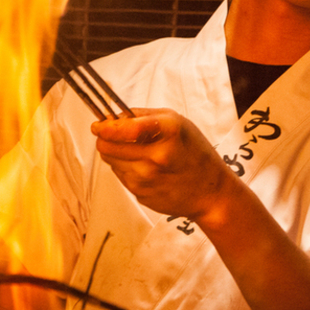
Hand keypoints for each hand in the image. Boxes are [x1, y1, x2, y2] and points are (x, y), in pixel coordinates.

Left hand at [91, 108, 234, 221]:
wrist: (211, 193)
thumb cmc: (195, 152)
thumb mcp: (177, 122)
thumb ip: (142, 115)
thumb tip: (111, 116)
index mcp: (167, 131)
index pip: (123, 128)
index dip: (105, 126)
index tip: (98, 125)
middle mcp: (155, 156)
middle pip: (107, 146)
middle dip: (104, 139)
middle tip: (110, 135)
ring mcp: (146, 178)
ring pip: (110, 161)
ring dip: (115, 154)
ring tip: (136, 152)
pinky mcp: (141, 194)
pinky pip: (120, 176)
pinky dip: (126, 169)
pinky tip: (145, 168)